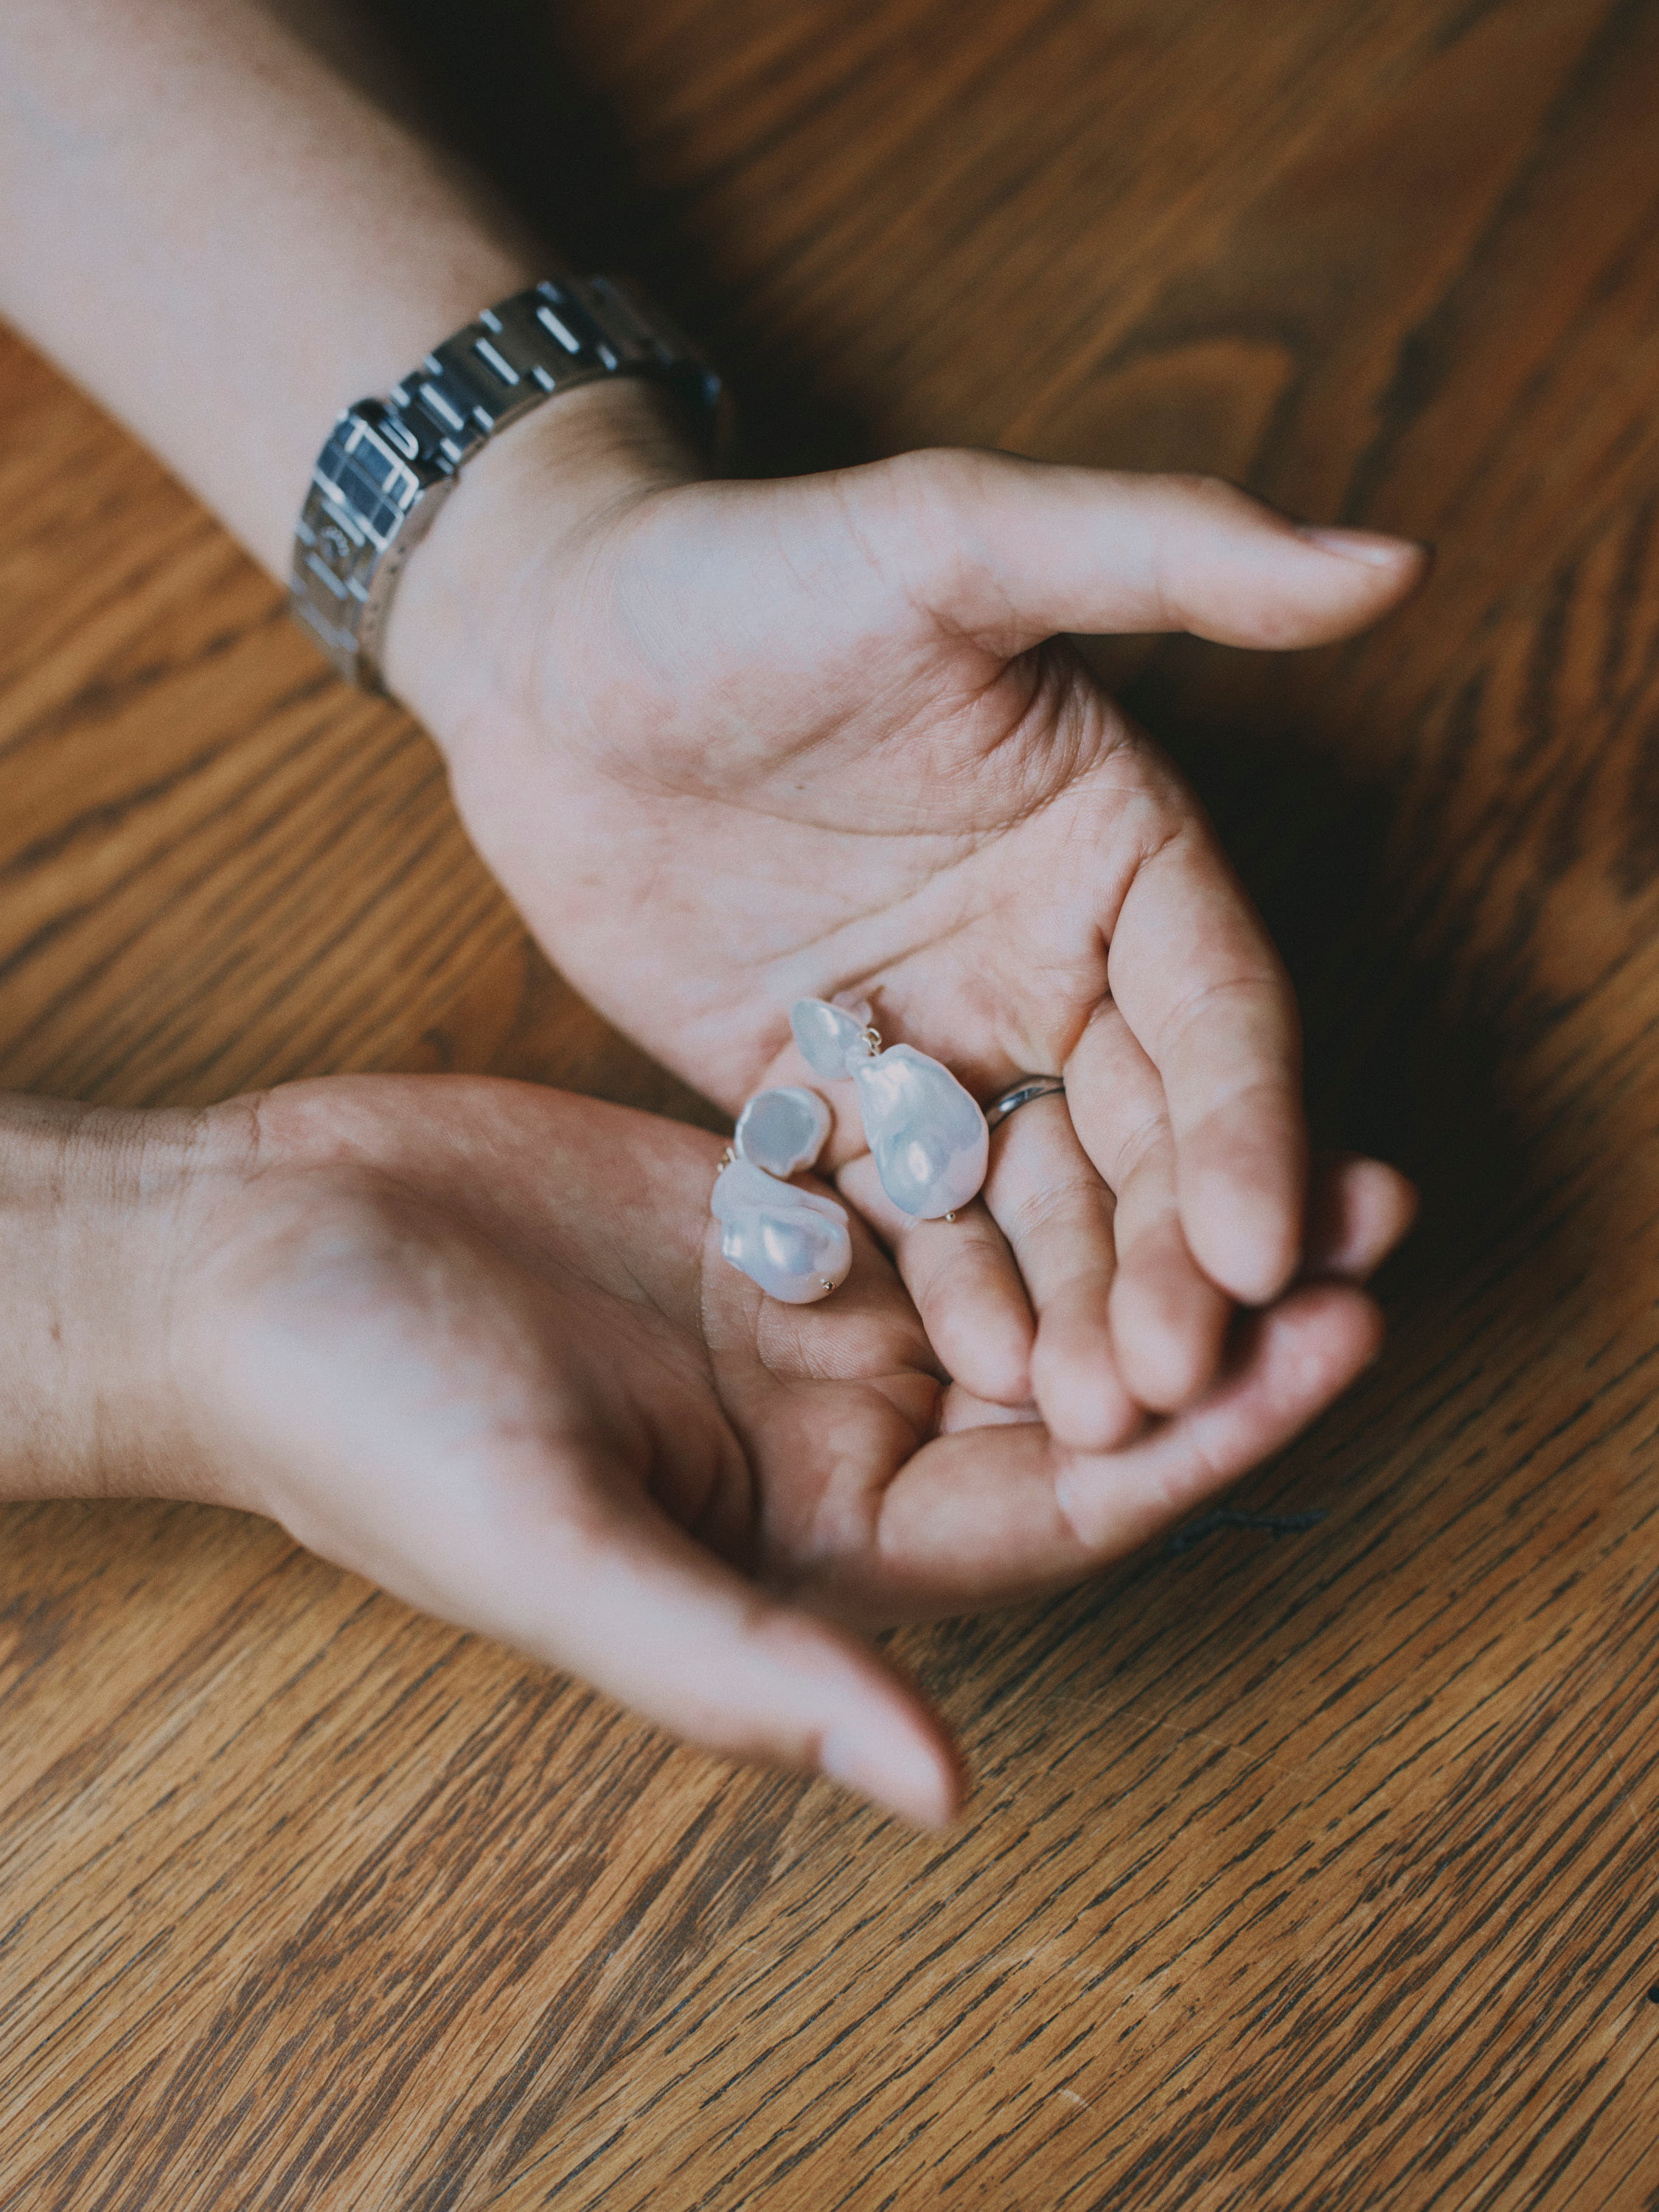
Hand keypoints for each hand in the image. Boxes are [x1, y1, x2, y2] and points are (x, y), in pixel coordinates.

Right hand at [13, 1078, 1410, 1824]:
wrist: (239, 1254)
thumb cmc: (365, 1431)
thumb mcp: (556, 1559)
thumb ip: (745, 1675)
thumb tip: (945, 1801)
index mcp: (808, 1540)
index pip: (1055, 1509)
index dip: (1202, 1440)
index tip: (1338, 1345)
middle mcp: (832, 1425)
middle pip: (1071, 1375)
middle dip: (1218, 1309)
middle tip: (1368, 1212)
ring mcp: (804, 1300)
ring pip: (1022, 1257)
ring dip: (1148, 1205)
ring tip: (1296, 1131)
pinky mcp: (762, 1189)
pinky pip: (924, 1158)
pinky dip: (1025, 1125)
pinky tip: (1125, 1059)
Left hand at [389, 386, 1425, 1446]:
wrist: (544, 654)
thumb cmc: (743, 572)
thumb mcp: (947, 538)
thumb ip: (1163, 552)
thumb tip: (1392, 560)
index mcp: (1119, 846)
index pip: (1216, 1009)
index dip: (1250, 1129)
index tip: (1266, 1251)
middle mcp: (1053, 960)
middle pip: (1145, 1135)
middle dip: (1173, 1261)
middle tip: (1176, 1383)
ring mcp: (946, 1043)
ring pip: (1043, 1203)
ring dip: (1082, 1308)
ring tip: (1093, 1422)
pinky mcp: (836, 1104)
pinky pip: (913, 1219)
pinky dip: (954, 1294)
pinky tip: (985, 1378)